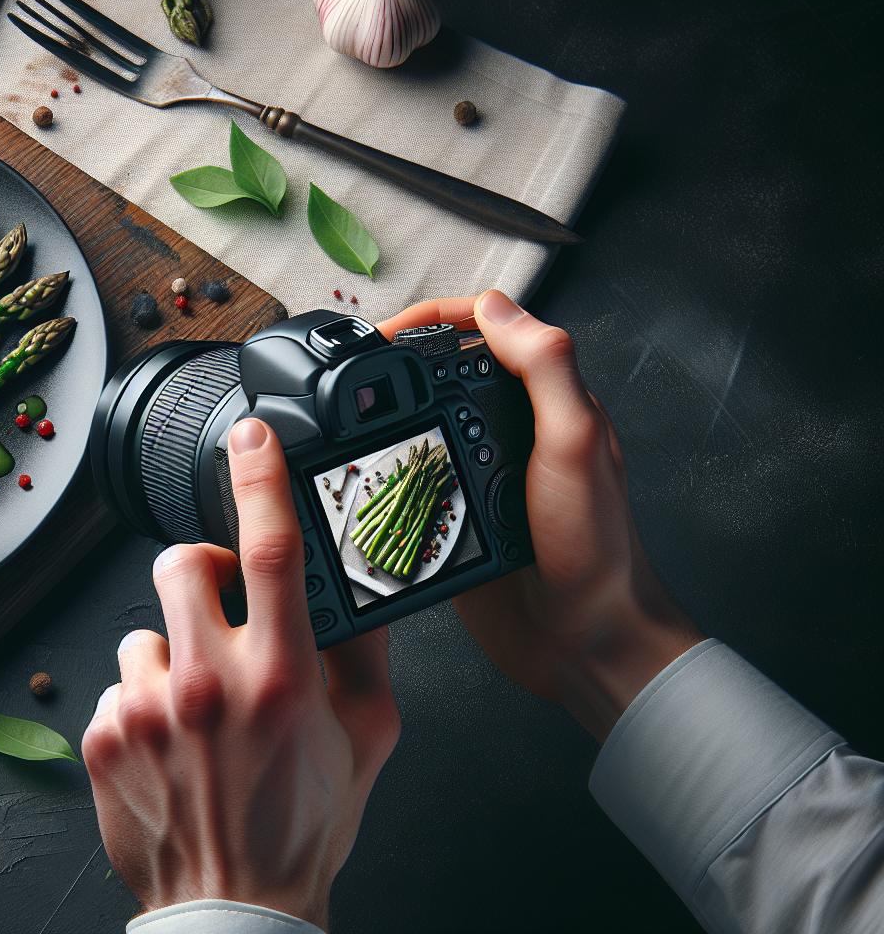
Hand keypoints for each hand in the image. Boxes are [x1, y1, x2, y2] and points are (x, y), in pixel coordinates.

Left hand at [82, 417, 400, 926]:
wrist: (233, 907)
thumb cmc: (303, 830)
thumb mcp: (368, 738)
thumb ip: (365, 654)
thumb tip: (356, 588)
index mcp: (281, 677)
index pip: (269, 549)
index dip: (259, 478)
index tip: (251, 439)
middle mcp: (207, 685)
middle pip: (181, 565)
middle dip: (201, 574)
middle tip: (220, 611)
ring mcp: (145, 709)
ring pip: (144, 630)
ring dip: (171, 653)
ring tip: (198, 709)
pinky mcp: (101, 734)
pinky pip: (116, 683)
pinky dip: (143, 702)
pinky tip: (171, 744)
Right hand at [380, 290, 700, 739]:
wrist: (586, 643)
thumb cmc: (598, 550)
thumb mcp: (574, 442)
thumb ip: (545, 368)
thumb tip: (497, 306)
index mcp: (548, 404)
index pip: (488, 332)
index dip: (436, 320)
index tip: (390, 331)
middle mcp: (514, 433)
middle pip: (445, 373)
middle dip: (399, 365)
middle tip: (357, 373)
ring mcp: (481, 476)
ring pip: (422, 424)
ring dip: (386, 418)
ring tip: (350, 420)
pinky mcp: (456, 517)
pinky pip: (410, 482)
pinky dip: (384, 472)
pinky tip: (366, 475)